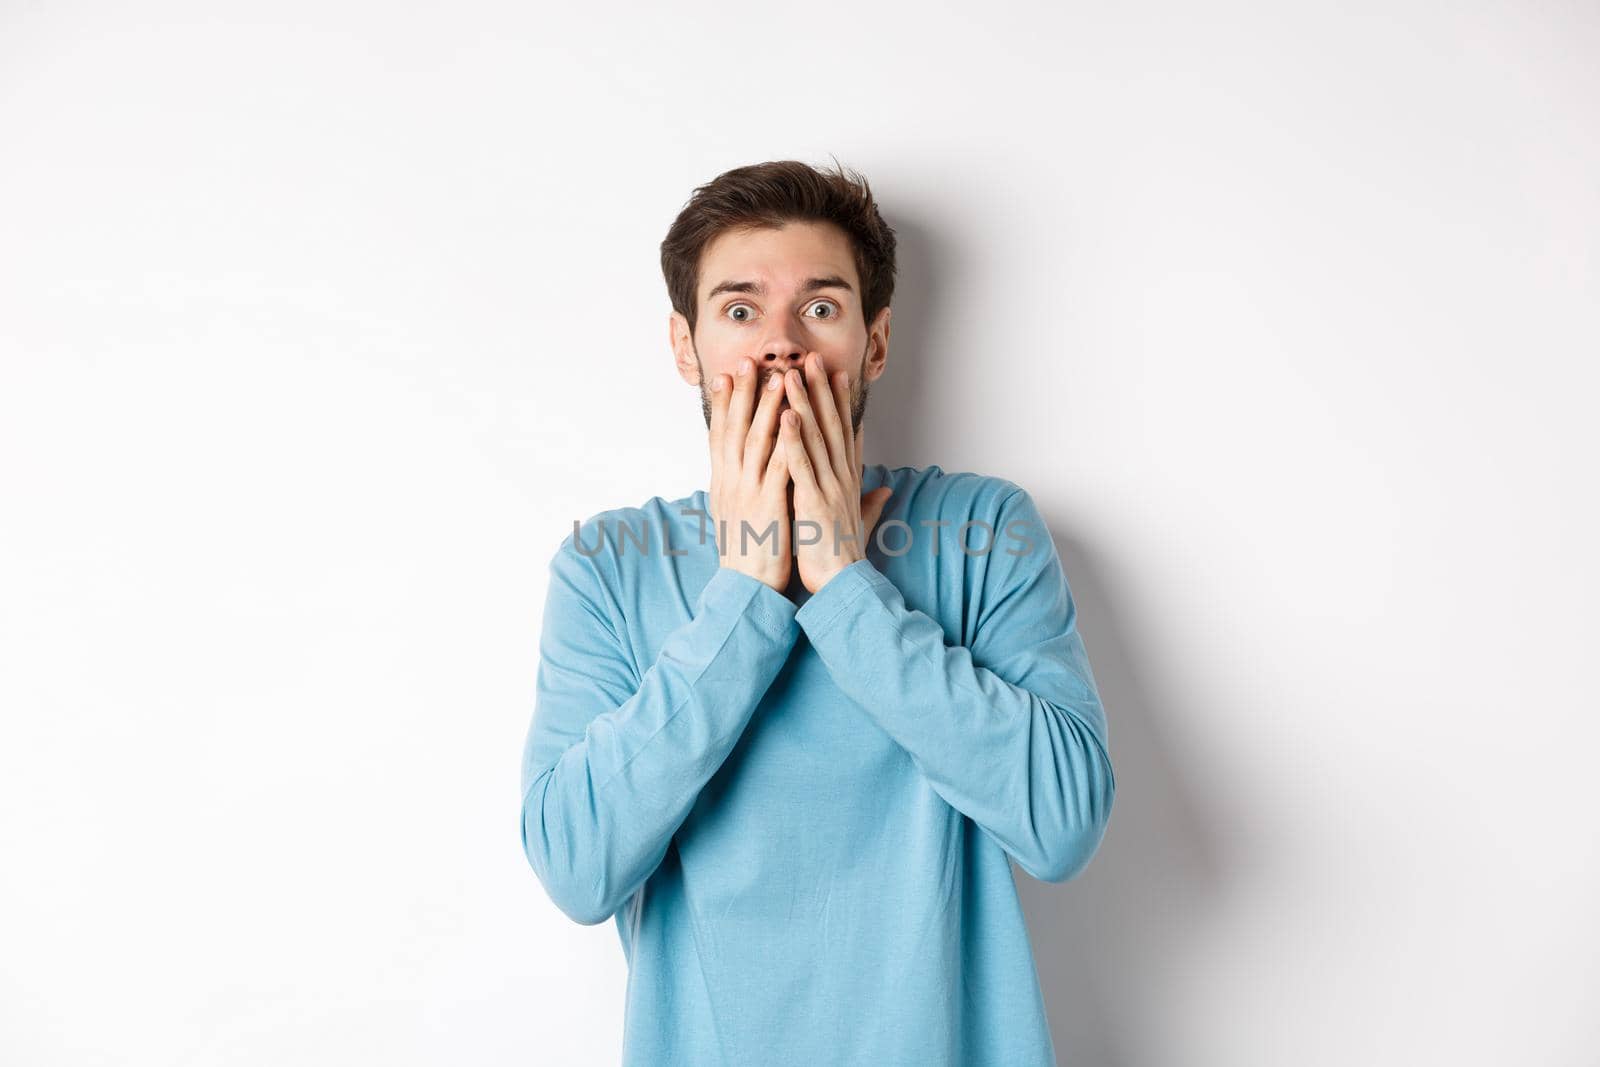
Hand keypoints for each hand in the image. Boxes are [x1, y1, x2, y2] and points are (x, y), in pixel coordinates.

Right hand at [707, 355, 792, 592]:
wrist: (746, 591)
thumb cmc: (748, 554)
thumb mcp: (740, 517)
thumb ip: (745, 489)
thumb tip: (745, 473)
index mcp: (725, 485)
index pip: (721, 436)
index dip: (725, 405)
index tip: (728, 377)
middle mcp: (731, 484)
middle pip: (734, 429)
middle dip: (741, 394)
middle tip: (746, 362)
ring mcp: (747, 493)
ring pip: (756, 441)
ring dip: (766, 408)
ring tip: (776, 378)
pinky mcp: (767, 506)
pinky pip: (777, 466)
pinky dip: (784, 440)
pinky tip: (793, 420)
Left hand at [779, 352, 893, 593]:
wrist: (844, 586)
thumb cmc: (845, 556)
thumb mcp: (861, 523)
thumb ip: (871, 502)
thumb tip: (886, 490)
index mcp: (848, 481)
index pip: (845, 433)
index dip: (840, 402)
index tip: (835, 374)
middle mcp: (842, 478)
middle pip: (832, 425)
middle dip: (822, 389)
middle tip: (812, 358)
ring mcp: (829, 488)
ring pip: (815, 437)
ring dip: (805, 403)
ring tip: (793, 374)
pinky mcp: (814, 502)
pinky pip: (802, 465)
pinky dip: (794, 439)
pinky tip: (786, 416)